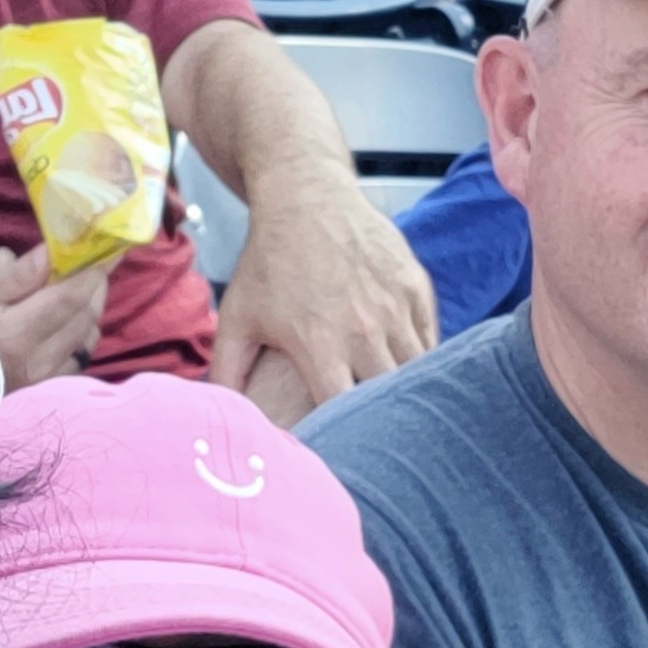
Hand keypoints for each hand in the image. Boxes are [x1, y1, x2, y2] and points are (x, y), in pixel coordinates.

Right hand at [0, 243, 113, 392]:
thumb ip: (16, 274)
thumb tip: (54, 251)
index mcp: (14, 334)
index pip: (69, 298)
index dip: (94, 271)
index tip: (111, 247)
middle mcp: (35, 359)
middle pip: (84, 316)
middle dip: (95, 284)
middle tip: (91, 258)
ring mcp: (42, 375)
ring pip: (87, 335)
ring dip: (91, 306)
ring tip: (81, 282)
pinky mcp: (44, 382)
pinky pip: (80, 354)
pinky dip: (84, 329)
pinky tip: (73, 314)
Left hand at [209, 177, 434, 421]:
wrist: (306, 195)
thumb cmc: (268, 261)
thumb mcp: (238, 317)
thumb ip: (227, 372)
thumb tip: (216, 418)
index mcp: (319, 344)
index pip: (343, 414)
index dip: (344, 437)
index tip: (341, 452)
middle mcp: (363, 329)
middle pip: (387, 399)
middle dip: (382, 423)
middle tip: (379, 445)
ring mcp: (395, 307)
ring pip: (415, 372)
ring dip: (406, 393)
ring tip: (398, 418)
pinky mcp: (416, 287)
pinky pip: (430, 340)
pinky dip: (422, 360)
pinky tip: (410, 375)